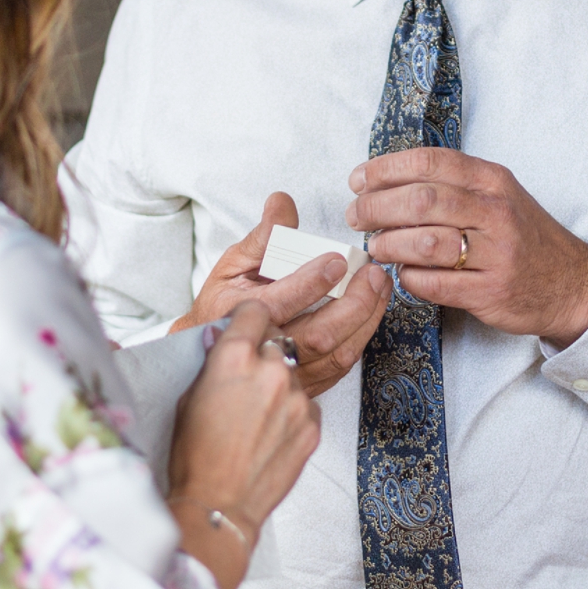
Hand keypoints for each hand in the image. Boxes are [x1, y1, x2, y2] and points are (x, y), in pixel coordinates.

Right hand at [167, 300, 321, 588]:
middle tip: (250, 375)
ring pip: (295, 373)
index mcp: (234, 358)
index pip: (254, 311)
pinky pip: (306, 403)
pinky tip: (271, 432)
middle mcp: (271, 370)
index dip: (249, 318)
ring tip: (258, 414)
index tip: (248, 324)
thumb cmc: (194, 456)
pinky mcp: (314, 423)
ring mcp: (298, 397)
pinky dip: (293, 411)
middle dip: (265, 351)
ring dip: (280, 383)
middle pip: (278, 339)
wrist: (218, 506)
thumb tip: (222, 341)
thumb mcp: (187, 398)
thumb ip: (212, 363)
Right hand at [168, 193, 392, 398]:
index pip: (282, 303)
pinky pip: (340, 368)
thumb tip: (282, 203)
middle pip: (319, 336)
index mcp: (241, 317)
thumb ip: (262, 237)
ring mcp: (287, 374)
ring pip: (336, 355)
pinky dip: (360, 339)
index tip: (337, 260)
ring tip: (379, 288)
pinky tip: (370, 313)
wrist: (207, 356)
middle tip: (373, 275)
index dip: (312, 282)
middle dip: (354, 304)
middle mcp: (265, 350)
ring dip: (366, 320)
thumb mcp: (231, 266)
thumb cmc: (220, 307)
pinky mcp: (304, 386)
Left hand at [346, 148, 587, 349]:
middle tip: (356, 216)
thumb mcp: (498, 196)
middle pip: (421, 200)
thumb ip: (453, 184)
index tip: (359, 180)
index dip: (385, 169)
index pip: (430, 162)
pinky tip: (404, 274)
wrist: (571, 283)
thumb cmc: (522, 237)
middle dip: (377, 207)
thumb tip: (386, 182)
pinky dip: (410, 278)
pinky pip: (435, 283)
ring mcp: (495, 253)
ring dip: (389, 244)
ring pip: (425, 242)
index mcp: (493, 181)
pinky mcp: (490, 291)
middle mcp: (496, 212)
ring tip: (376, 247)